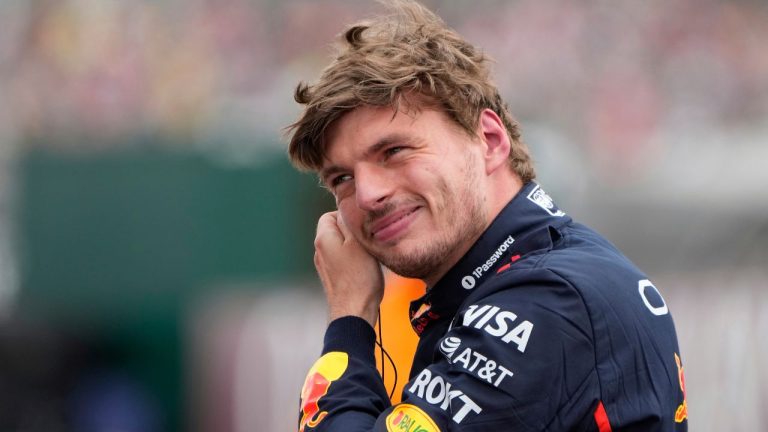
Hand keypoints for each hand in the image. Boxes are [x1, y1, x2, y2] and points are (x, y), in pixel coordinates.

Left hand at [314, 211, 383, 326]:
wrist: (354, 312)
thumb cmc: (359, 278)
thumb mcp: (359, 242)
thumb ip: (351, 221)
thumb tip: (347, 205)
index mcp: (323, 238)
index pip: (331, 214)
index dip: (349, 216)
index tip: (364, 226)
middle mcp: (319, 251)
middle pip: (337, 230)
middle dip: (354, 232)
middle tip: (368, 241)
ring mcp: (325, 266)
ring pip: (342, 246)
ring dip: (355, 247)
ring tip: (369, 257)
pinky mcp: (332, 278)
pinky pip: (344, 261)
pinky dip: (354, 261)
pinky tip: (365, 270)